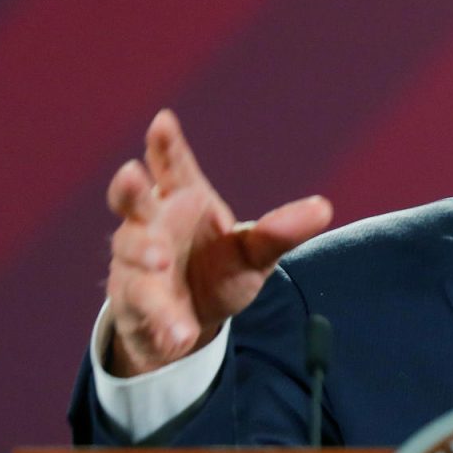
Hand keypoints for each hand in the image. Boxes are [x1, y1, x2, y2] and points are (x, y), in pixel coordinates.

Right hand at [103, 110, 332, 376]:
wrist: (189, 322)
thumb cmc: (217, 270)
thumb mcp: (254, 254)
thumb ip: (280, 231)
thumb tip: (324, 207)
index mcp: (181, 201)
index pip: (171, 167)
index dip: (165, 144)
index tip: (164, 120)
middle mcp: (151, 225)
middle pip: (131, 200)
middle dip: (128, 187)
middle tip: (131, 174)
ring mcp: (136, 262)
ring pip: (131, 252)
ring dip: (143, 254)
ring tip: (159, 261)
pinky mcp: (134, 302)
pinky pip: (143, 308)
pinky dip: (161, 319)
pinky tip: (178, 332)